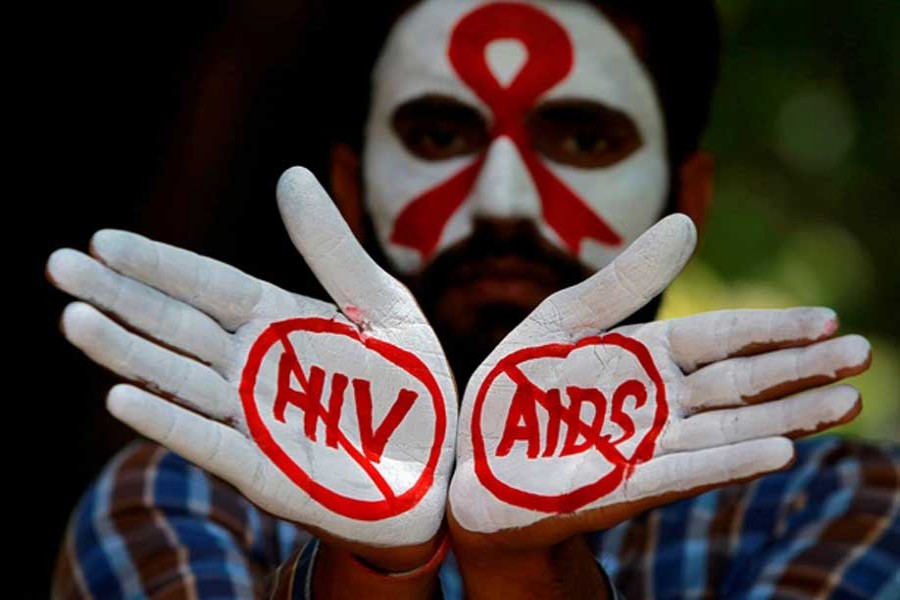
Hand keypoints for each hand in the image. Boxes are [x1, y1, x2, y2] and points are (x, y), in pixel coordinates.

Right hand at [47, 167, 456, 551]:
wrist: (437, 462)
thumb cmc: (410, 383)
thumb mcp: (382, 305)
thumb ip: (332, 249)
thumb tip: (290, 174)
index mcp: (277, 321)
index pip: (206, 285)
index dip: (157, 264)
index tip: (103, 241)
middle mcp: (253, 365)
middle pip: (176, 325)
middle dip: (119, 298)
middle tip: (58, 267)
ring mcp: (252, 417)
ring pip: (178, 378)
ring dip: (126, 351)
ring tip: (75, 319)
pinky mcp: (263, 468)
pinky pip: (209, 441)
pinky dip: (168, 422)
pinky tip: (121, 396)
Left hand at [449, 214, 868, 548]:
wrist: (472, 459)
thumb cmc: (515, 389)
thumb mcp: (560, 320)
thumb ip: (622, 281)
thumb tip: (685, 221)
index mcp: (645, 358)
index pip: (721, 337)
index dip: (772, 328)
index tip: (827, 319)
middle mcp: (659, 403)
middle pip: (740, 383)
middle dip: (799, 370)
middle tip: (861, 354)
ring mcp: (647, 447)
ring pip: (728, 429)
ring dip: (787, 417)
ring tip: (846, 401)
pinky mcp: (623, 486)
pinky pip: (683, 472)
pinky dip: (729, 461)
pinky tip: (780, 451)